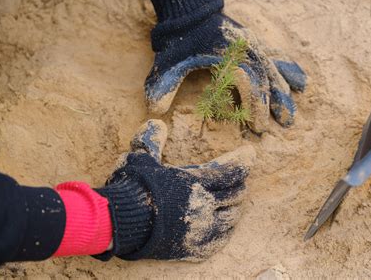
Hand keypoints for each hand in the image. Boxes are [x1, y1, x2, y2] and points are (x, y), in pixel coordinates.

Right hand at [96, 120, 255, 260]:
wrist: (120, 223)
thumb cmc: (133, 188)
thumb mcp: (141, 159)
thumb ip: (152, 140)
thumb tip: (157, 122)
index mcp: (195, 182)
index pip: (230, 172)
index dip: (243, 163)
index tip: (250, 155)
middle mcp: (204, 205)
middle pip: (235, 194)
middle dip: (240, 185)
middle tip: (241, 180)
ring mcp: (202, 228)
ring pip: (232, 217)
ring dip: (236, 207)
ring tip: (235, 201)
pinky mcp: (195, 247)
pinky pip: (221, 238)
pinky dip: (227, 229)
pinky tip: (226, 225)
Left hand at [140, 0, 306, 131]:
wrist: (188, 9)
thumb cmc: (179, 38)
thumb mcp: (168, 62)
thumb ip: (164, 85)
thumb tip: (155, 111)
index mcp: (229, 59)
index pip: (250, 87)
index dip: (255, 109)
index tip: (258, 128)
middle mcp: (246, 52)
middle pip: (266, 81)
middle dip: (274, 104)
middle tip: (283, 124)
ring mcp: (252, 45)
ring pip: (274, 69)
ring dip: (285, 90)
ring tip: (293, 109)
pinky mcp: (252, 42)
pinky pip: (275, 56)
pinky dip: (287, 68)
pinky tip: (299, 80)